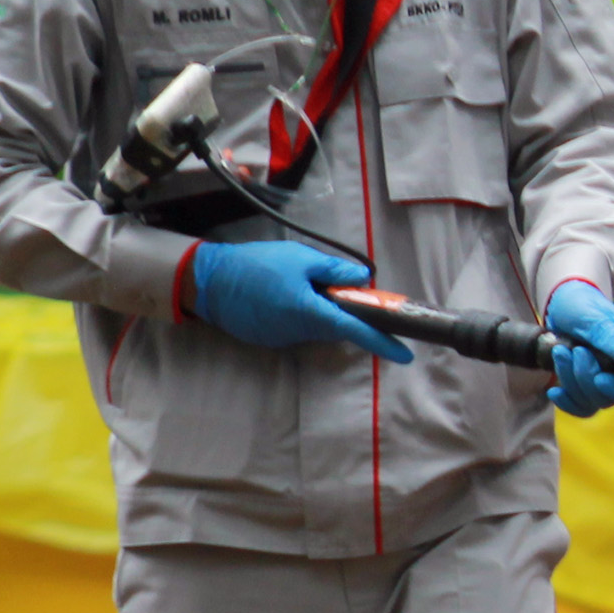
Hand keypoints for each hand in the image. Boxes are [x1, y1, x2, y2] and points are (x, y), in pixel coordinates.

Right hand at [188, 240, 411, 362]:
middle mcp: (301, 332)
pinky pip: (298, 328)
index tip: (405, 354)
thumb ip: (334, 271)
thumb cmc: (257, 265)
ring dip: (321, 310)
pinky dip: (302, 314)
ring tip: (300, 283)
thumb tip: (364, 280)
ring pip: (318, 327)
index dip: (383, 343)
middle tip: (343, 290)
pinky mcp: (271, 339)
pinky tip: (284, 294)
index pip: (356, 331)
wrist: (208, 281)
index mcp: (312, 312)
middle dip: (347, 313)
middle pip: (339, 327)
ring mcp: (285, 339)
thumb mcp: (300, 258)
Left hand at [543, 281, 613, 416]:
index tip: (601, 379)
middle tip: (575, 350)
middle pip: (610, 398)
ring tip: (560, 352)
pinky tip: (554, 389)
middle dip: (585, 376)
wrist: (563, 305)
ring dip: (570, 379)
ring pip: (591, 402)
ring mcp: (604, 383)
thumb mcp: (597, 319)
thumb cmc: (585, 307)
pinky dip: (565, 401)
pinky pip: (579, 407)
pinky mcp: (585, 388)